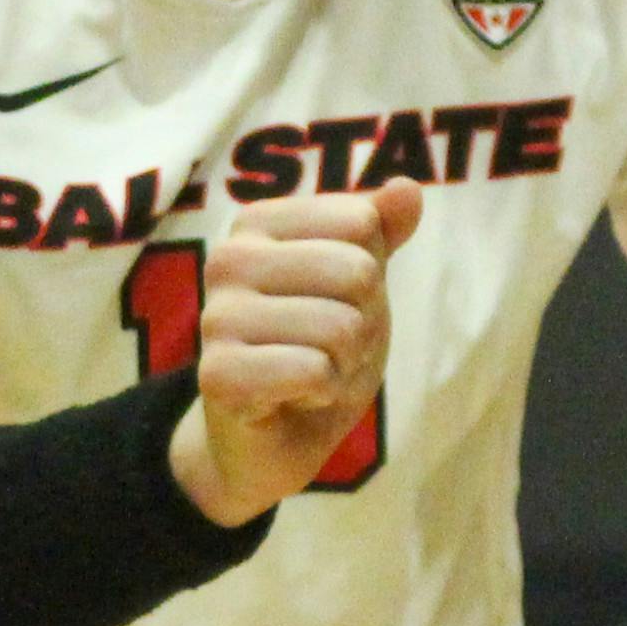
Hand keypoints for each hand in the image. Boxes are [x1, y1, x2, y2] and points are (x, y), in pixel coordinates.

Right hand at [168, 180, 423, 527]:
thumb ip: (381, 230)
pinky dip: (323, 392)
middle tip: (329, 346)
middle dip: (364, 322)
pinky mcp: (218, 375)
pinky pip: (314, 370)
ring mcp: (218, 316)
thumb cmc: (316, 346)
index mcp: (257, 222)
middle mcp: (229, 258)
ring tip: (312, 372)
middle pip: (358, 271)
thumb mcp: (359, 282)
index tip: (337, 301)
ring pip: (341, 326)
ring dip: (346, 363)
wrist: (269, 438)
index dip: (371, 272)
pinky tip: (296, 397)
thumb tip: (408, 187)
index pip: (362, 222)